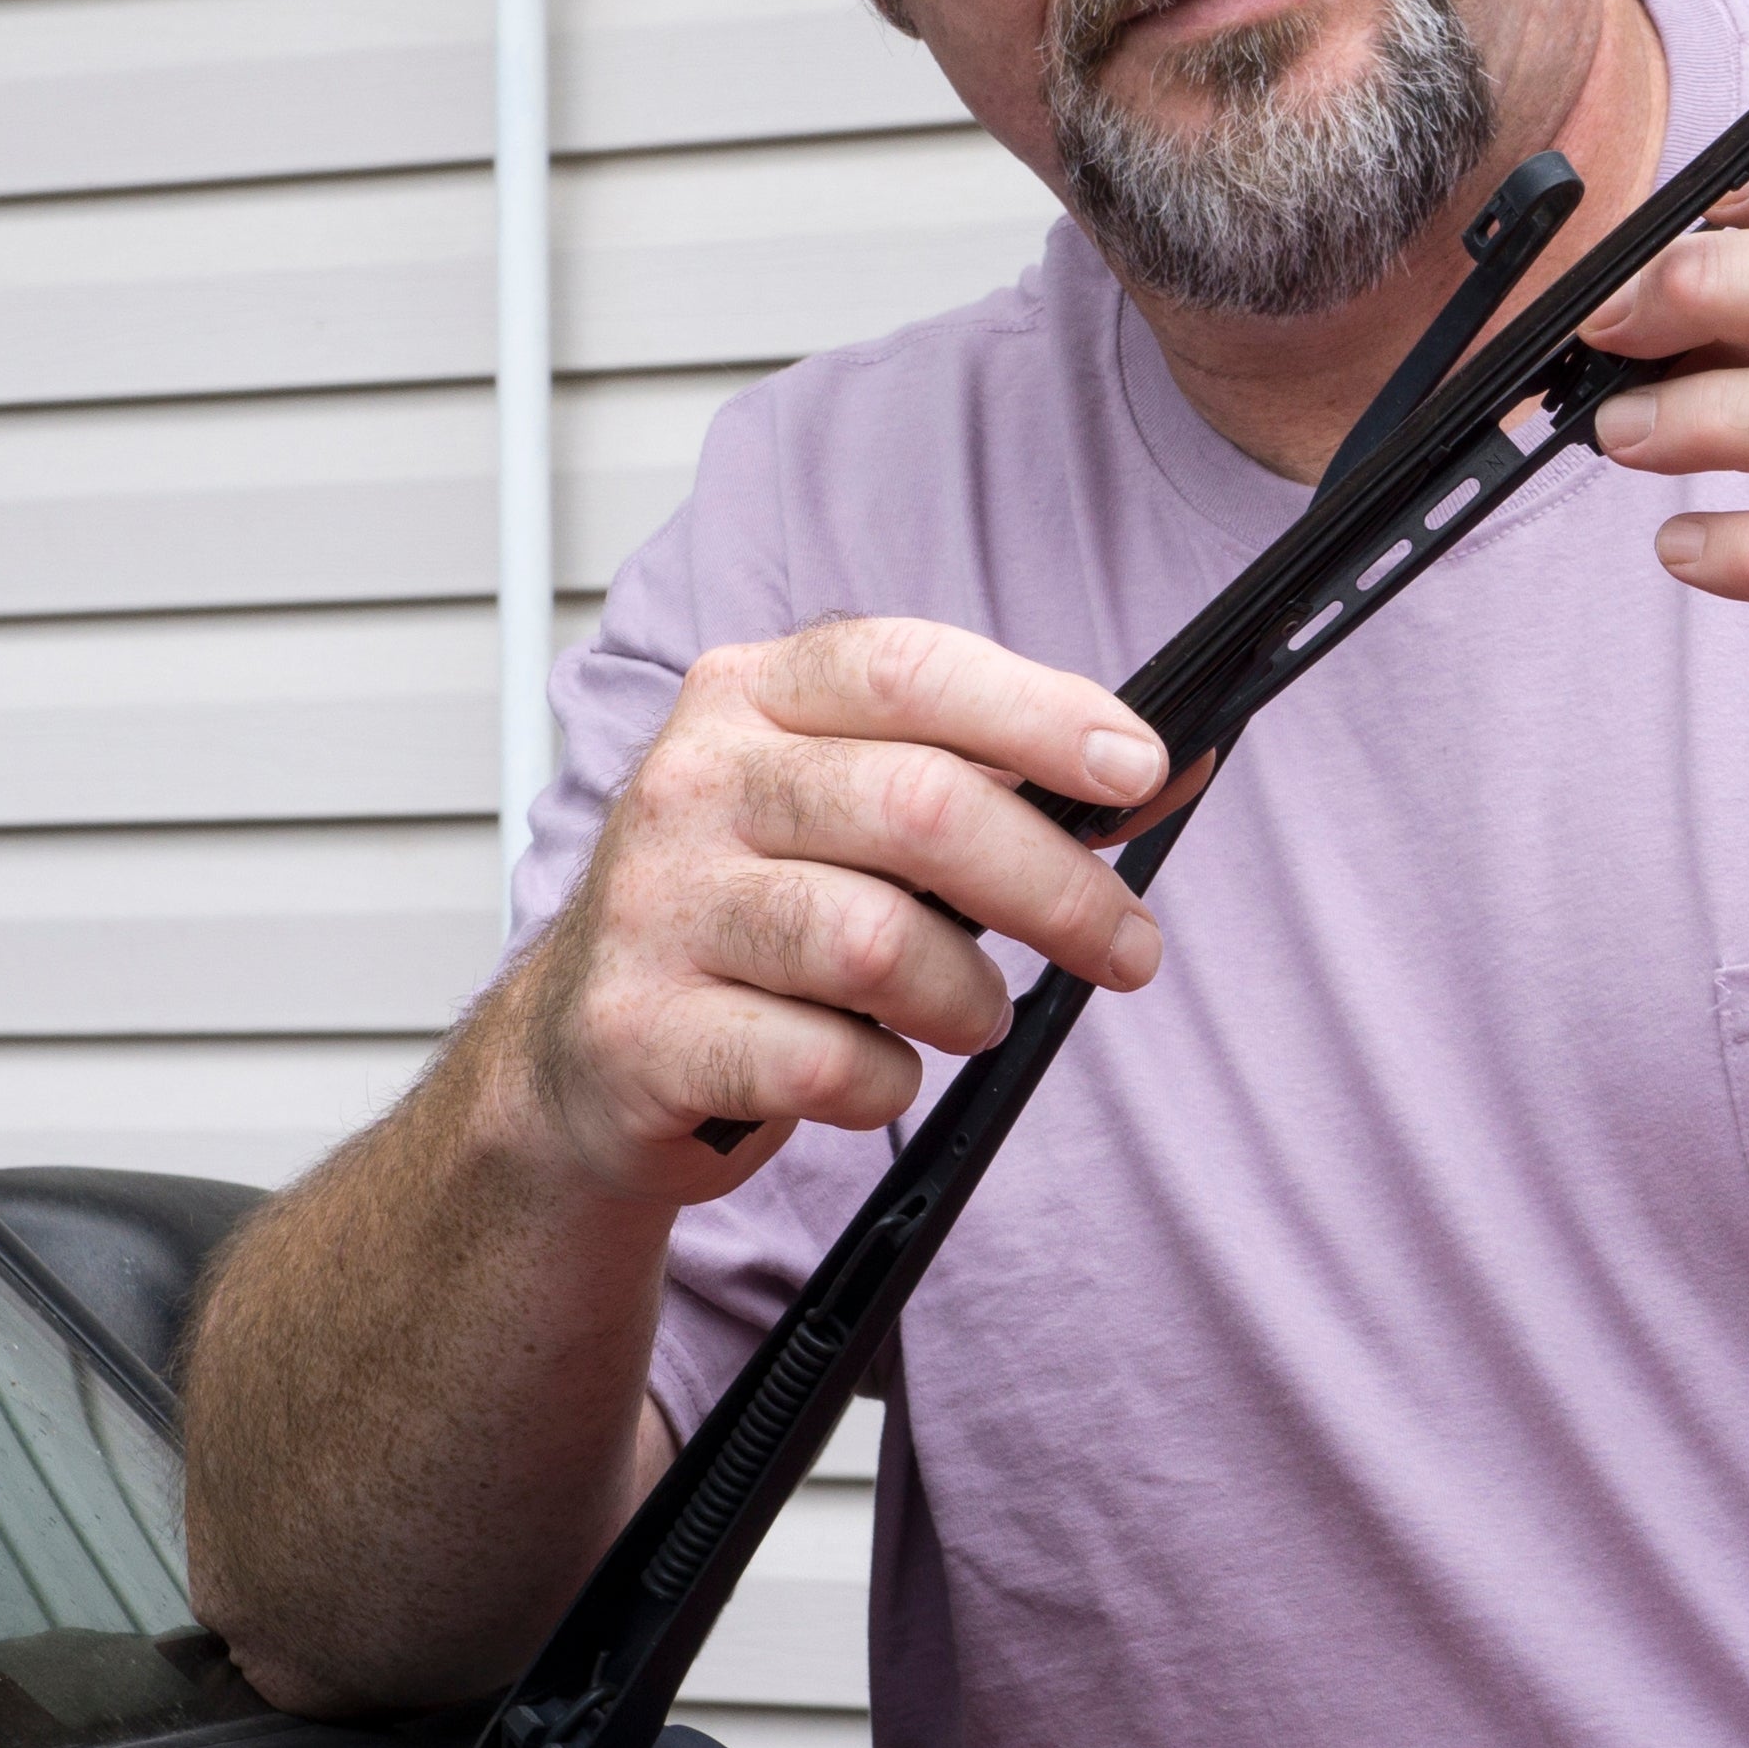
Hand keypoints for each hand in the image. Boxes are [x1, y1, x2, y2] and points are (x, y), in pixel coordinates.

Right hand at [509, 616, 1168, 1198]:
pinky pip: (823, 1061)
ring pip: (877, 941)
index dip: (1041, 713)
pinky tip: (872, 1069)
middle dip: (1056, 887)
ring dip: (968, 997)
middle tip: (1125, 947)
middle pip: (919, 805)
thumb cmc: (757, 916)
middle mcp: (693, 782)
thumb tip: (1166, 767)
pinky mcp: (642, 1033)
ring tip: (971, 1015)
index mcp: (751, 695)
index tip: (1143, 769)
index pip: (911, 667)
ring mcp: (658, 907)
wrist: (582, 1053)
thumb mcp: (856, 815)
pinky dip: (884, 1079)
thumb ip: (996, 782)